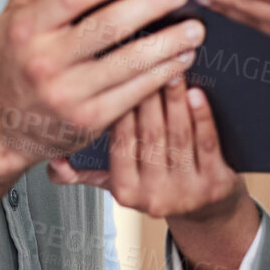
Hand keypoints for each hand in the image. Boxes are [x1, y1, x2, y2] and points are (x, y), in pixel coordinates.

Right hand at [0, 0, 205, 170]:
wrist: (4, 126)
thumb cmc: (16, 64)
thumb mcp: (15, 17)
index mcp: (27, 28)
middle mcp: (44, 61)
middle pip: (107, 26)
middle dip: (150, 5)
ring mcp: (68, 94)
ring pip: (129, 62)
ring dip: (169, 43)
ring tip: (194, 27)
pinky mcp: (89, 120)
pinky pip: (135, 92)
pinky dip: (163, 73)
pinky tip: (181, 58)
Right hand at [51, 79, 258, 269]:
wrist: (206, 211)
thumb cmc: (158, 184)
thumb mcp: (117, 182)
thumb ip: (84, 170)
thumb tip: (53, 160)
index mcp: (124, 191)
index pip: (119, 142)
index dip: (120, 107)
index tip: (118, 73)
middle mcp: (154, 196)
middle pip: (150, 135)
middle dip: (149, 95)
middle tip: (148, 58)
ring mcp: (187, 192)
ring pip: (177, 136)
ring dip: (174, 99)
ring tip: (172, 67)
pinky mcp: (215, 186)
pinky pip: (206, 144)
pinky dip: (201, 116)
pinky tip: (196, 93)